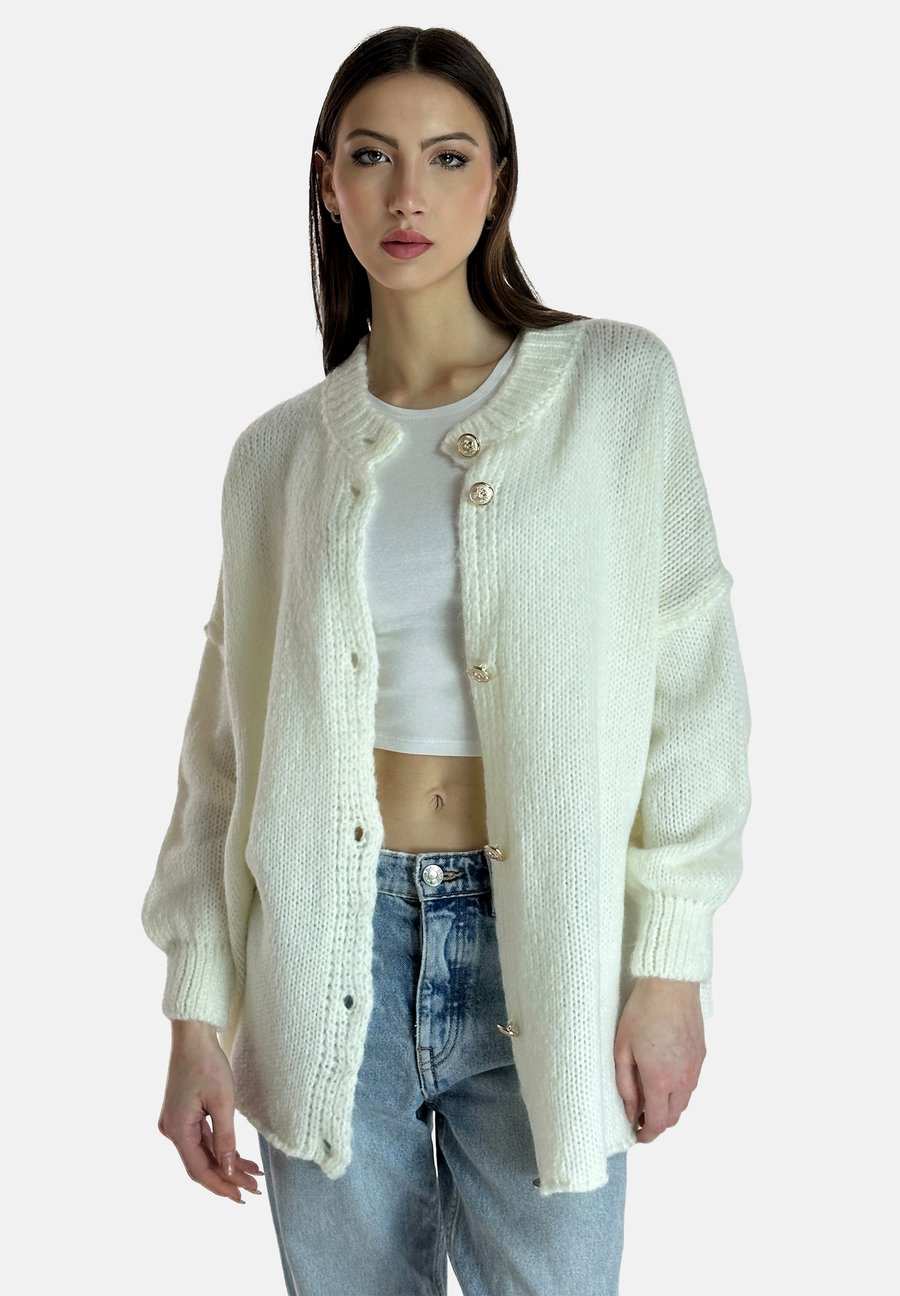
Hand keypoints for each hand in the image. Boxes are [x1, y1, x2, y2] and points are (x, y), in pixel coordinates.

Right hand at [157, 1021, 262, 1202]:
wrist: (193, 1036)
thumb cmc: (207, 1063)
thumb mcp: (222, 1102)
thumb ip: (225, 1139)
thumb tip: (229, 1170)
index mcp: (177, 1130)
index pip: (199, 1170)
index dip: (221, 1186)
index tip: (242, 1197)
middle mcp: (172, 1130)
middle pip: (201, 1164)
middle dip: (227, 1178)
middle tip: (254, 1189)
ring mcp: (176, 1123)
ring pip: (203, 1153)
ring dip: (226, 1164)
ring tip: (253, 1175)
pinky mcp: (183, 1115)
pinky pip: (201, 1139)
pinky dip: (219, 1149)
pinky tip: (239, 1157)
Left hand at [613, 977, 705, 1143]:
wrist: (671, 985)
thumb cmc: (642, 1012)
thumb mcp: (622, 1049)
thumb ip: (625, 1084)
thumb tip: (630, 1110)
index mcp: (660, 1081)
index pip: (657, 1122)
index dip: (646, 1134)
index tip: (637, 1135)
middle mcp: (682, 1080)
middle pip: (673, 1117)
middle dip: (657, 1123)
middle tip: (639, 1116)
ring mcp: (695, 1068)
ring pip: (684, 1102)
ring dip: (669, 1107)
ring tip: (650, 1096)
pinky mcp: (701, 1055)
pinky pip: (691, 1083)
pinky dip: (679, 1090)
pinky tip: (664, 1076)